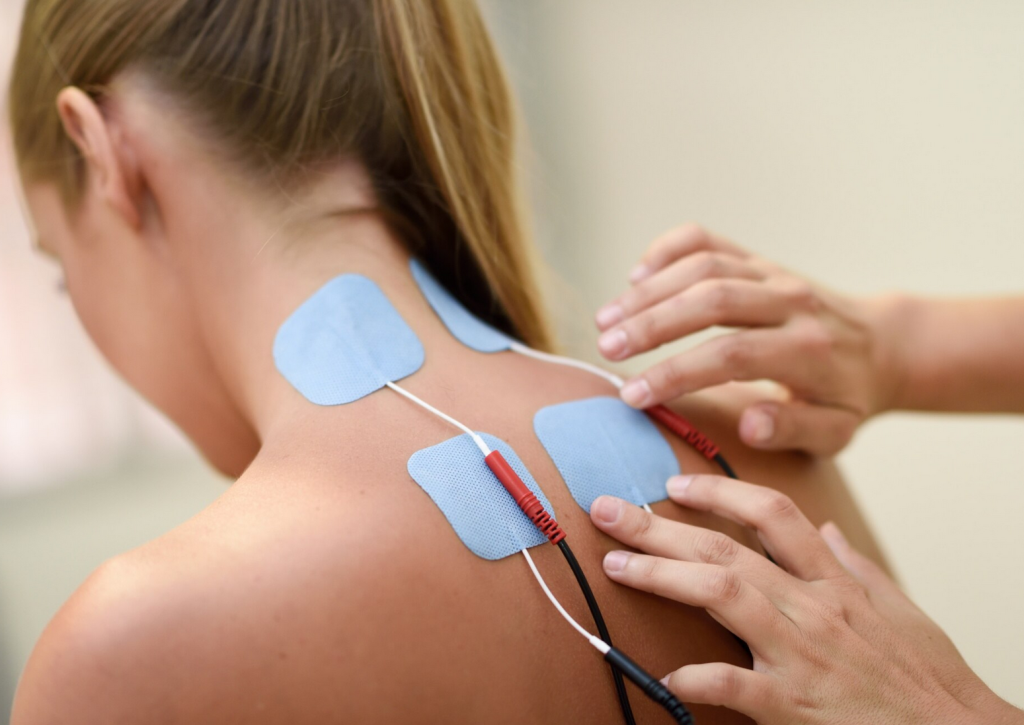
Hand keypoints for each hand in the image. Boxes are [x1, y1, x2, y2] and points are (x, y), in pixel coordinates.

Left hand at [589, 478, 1021, 724]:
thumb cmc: (926, 677)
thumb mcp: (899, 608)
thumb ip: (855, 565)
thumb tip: (823, 530)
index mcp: (835, 581)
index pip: (770, 515)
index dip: (717, 492)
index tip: (673, 483)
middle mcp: (812, 606)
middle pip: (725, 548)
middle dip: (661, 526)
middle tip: (609, 509)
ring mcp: (801, 653)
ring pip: (722, 595)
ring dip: (663, 577)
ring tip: (618, 565)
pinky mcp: (793, 705)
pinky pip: (735, 684)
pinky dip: (698, 677)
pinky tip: (668, 674)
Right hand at [595, 224, 902, 454]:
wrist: (879, 344)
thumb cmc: (845, 398)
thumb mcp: (835, 431)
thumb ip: (794, 431)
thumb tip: (749, 422)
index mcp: (808, 350)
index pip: (732, 355)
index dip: (677, 373)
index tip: (633, 396)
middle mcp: (790, 302)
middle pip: (711, 299)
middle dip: (652, 324)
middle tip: (605, 348)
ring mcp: (772, 273)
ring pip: (703, 266)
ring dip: (648, 291)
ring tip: (606, 321)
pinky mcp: (757, 259)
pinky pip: (707, 239)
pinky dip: (666, 250)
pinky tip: (635, 276)